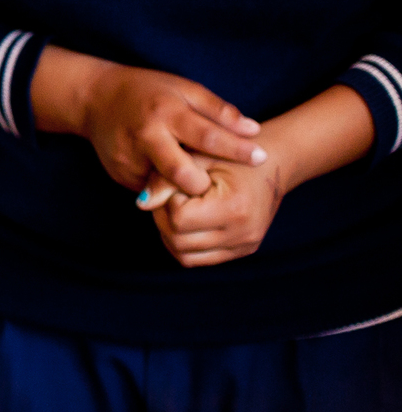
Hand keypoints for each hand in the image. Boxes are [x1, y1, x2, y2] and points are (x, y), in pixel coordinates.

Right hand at [32, 48, 267, 198]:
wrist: (94, 99)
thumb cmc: (148, 92)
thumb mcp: (183, 88)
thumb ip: (217, 110)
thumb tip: (253, 130)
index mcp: (165, 112)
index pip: (207, 135)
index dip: (237, 149)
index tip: (261, 157)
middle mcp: (145, 136)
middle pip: (182, 173)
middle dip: (205, 184)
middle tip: (218, 182)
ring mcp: (129, 158)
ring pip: (167, 186)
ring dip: (186, 187)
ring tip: (197, 181)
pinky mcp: (120, 174)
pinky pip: (153, 188)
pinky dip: (167, 185)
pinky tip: (171, 176)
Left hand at [152, 154, 287, 266]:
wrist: (271, 164)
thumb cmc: (230, 153)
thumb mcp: (197, 156)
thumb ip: (167, 178)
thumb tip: (140, 203)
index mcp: (235, 207)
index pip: (178, 218)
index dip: (168, 200)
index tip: (177, 184)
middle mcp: (243, 233)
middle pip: (178, 241)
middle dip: (164, 218)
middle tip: (171, 196)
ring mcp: (244, 246)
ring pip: (184, 256)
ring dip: (171, 233)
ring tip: (179, 206)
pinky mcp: (241, 251)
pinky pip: (197, 259)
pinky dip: (184, 243)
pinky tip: (187, 220)